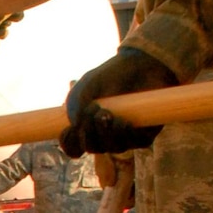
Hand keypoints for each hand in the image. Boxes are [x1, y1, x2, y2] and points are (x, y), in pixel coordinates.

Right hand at [59, 47, 178, 156]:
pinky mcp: (144, 133)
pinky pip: (135, 144)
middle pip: (92, 148)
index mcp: (87, 126)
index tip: (68, 129)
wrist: (139, 64)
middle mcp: (105, 134)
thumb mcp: (87, 84)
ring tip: (109, 113)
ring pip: (113, 148)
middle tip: (94, 109)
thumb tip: (75, 125)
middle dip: (89, 132)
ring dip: (107, 133)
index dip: (69, 143)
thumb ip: (76, 102)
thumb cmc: (111, 75)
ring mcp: (124, 136)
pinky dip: (127, 135)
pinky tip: (125, 122)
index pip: (74, 147)